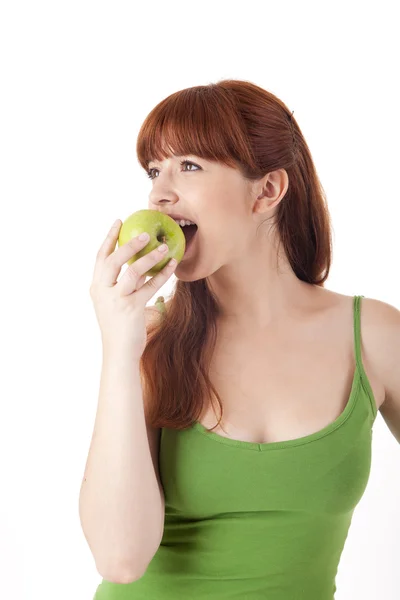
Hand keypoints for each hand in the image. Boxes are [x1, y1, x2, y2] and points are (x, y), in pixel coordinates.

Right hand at [89, 220, 176, 358]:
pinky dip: (162, 274)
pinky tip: (172, 266)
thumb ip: (123, 286)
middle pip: (113, 259)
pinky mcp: (131, 307)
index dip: (109, 238)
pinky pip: (149, 285)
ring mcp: (116, 299)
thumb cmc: (120, 329)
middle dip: (128, 242)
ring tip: (164, 246)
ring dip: (150, 256)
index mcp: (96, 287)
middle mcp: (102, 291)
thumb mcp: (116, 304)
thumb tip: (141, 268)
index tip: (119, 222)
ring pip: (132, 270)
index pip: (100, 257)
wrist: (119, 353)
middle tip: (145, 233)